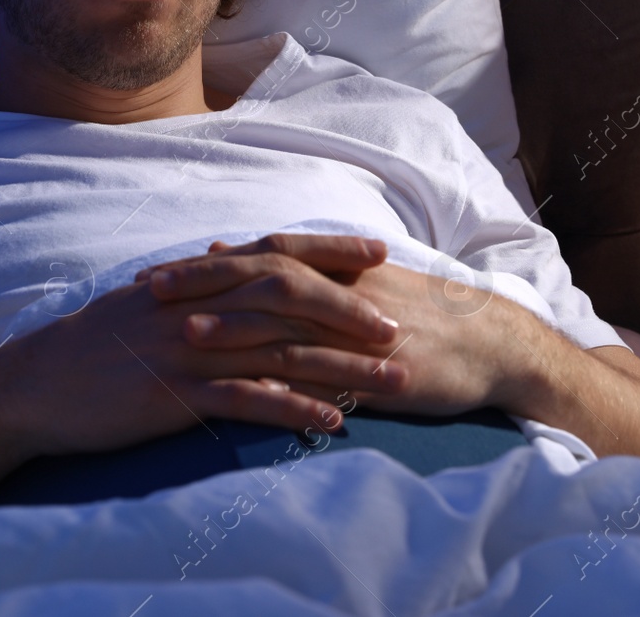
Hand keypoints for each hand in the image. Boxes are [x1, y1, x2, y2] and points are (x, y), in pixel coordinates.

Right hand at [0, 235, 407, 459]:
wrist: (35, 382)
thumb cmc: (93, 344)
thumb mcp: (146, 302)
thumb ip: (194, 285)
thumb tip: (226, 265)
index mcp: (196, 281)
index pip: (273, 251)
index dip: (328, 250)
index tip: (377, 251)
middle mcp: (199, 306)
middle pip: (290, 298)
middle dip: (351, 309)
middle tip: (402, 324)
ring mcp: (188, 348)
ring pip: (281, 350)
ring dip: (343, 367)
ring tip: (394, 383)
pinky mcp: (176, 394)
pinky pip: (246, 401)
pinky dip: (294, 410)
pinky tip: (333, 424)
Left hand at [141, 235, 527, 417]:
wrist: (491, 345)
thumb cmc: (421, 317)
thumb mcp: (356, 283)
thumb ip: (295, 271)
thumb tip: (227, 249)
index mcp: (334, 269)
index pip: (257, 258)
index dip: (203, 267)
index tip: (153, 275)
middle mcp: (341, 290)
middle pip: (261, 279)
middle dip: (203, 284)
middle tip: (148, 293)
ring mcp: (359, 331)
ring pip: (290, 323)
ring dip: (236, 328)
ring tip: (184, 336)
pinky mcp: (378, 371)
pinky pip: (329, 374)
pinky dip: (287, 379)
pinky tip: (251, 391)